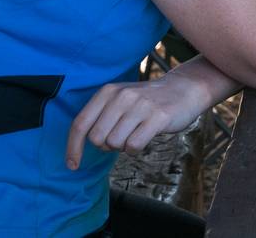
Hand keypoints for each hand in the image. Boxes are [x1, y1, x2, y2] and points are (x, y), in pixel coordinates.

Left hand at [65, 76, 206, 169]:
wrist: (183, 89)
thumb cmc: (146, 101)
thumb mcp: (120, 100)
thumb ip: (100, 117)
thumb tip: (79, 146)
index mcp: (108, 92)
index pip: (80, 124)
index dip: (73, 147)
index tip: (72, 165)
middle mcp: (122, 96)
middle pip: (97, 138)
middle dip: (106, 145)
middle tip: (120, 136)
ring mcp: (140, 105)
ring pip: (115, 143)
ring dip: (123, 146)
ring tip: (135, 133)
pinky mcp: (158, 117)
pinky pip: (134, 146)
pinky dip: (135, 149)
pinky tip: (144, 137)